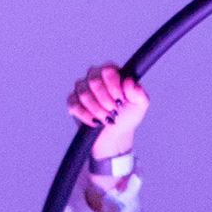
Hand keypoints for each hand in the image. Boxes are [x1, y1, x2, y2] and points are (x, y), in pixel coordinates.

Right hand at [68, 64, 148, 204]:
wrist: (112, 143)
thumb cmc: (127, 123)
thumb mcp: (139, 110)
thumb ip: (140, 96)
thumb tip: (131, 84)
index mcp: (113, 77)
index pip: (107, 68)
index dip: (112, 81)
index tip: (119, 97)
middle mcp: (96, 80)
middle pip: (92, 78)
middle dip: (103, 97)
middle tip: (112, 113)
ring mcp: (83, 91)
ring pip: (81, 90)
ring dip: (93, 107)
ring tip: (104, 120)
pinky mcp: (73, 104)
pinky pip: (71, 102)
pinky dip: (81, 113)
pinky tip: (91, 122)